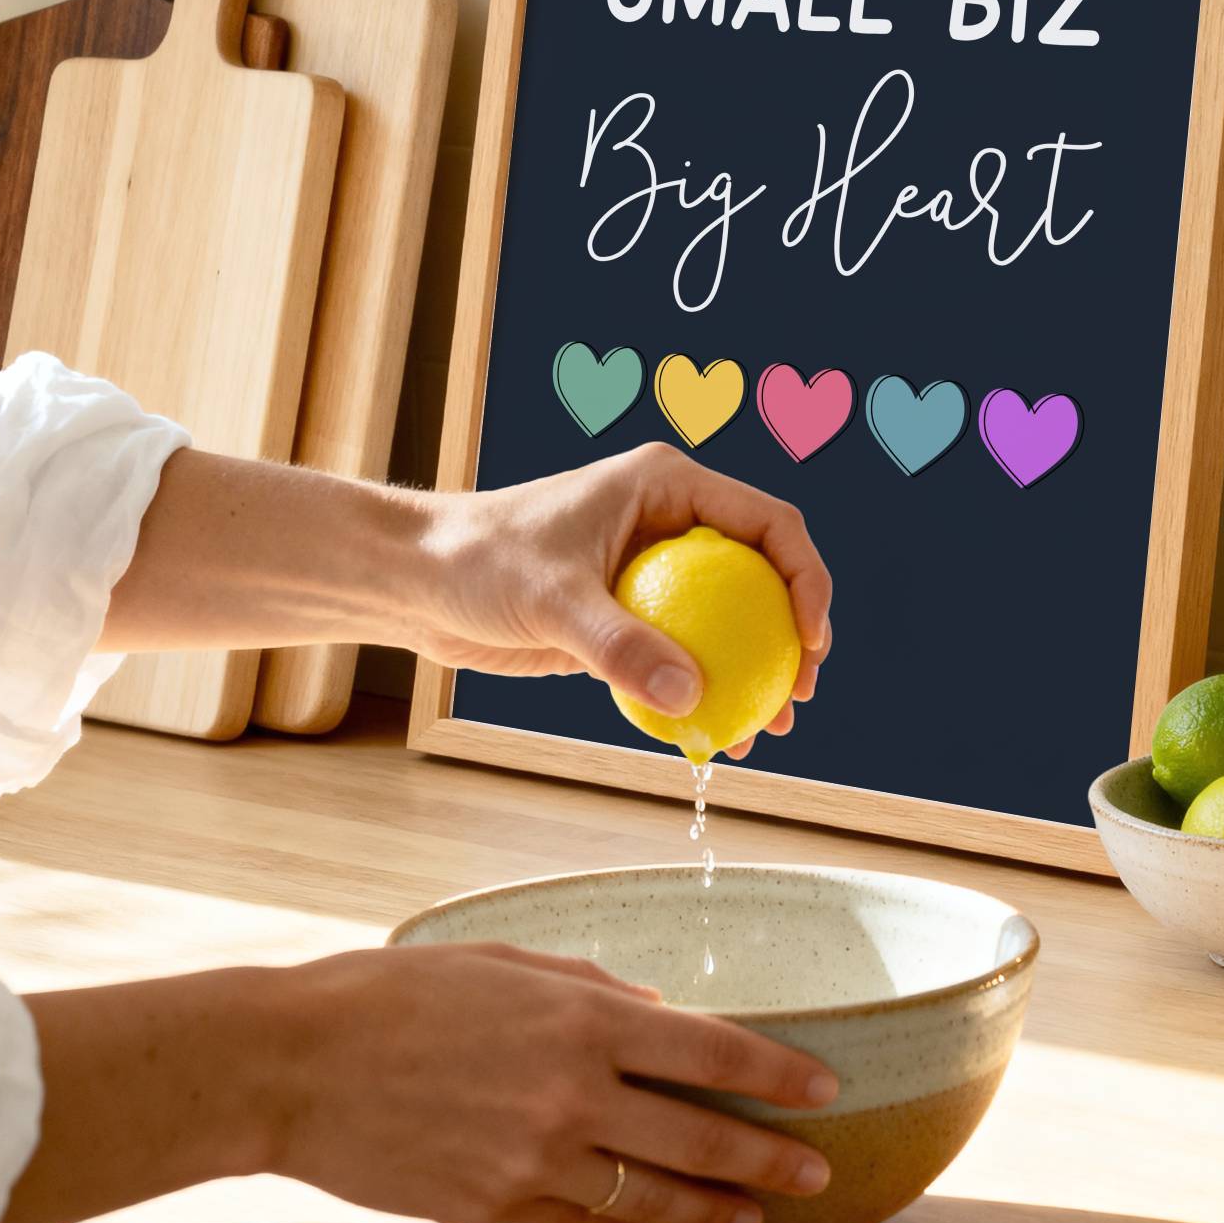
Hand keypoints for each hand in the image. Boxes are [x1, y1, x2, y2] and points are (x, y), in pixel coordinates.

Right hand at [6, 942, 839, 1222]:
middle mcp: (571, 1096)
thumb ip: (587, 986)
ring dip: (710, 1206)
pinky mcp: (493, 1208)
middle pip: (699, 1137)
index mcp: (581, 1020)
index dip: (777, 1075)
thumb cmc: (395, 994)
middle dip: (769, 1157)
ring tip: (753, 1214)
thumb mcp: (502, 961)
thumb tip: (651, 1010)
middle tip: (816, 1171)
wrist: (294, 1066)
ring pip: (650, 1196)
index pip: (711, 1054)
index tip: (825, 1088)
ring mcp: (533, 1162)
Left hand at [413, 443, 832, 760]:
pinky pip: (683, 654)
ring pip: (729, 622)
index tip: (810, 641)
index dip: (806, 580)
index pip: (770, 524)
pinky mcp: (625, 617)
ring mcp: (650, 571)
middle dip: (792, 637)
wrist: (413, 581)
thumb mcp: (551, 599)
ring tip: (765, 731)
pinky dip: (703, 691)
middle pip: (763, 576)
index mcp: (668, 486)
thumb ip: (619, 645)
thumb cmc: (475, 561)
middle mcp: (670, 523)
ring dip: (753, 673)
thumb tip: (691, 698)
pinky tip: (711, 737)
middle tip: (796, 698)